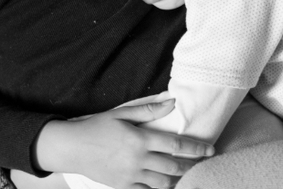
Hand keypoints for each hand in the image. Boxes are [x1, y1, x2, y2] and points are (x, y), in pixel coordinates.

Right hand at [34, 99, 214, 188]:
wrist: (72, 148)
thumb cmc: (96, 126)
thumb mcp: (121, 113)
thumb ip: (148, 110)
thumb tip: (172, 103)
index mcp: (139, 139)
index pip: (175, 144)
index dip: (195, 148)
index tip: (210, 149)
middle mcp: (138, 159)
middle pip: (173, 166)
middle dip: (192, 166)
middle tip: (204, 164)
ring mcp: (130, 175)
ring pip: (163, 183)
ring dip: (178, 180)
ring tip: (188, 175)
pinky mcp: (123, 186)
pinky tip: (167, 185)